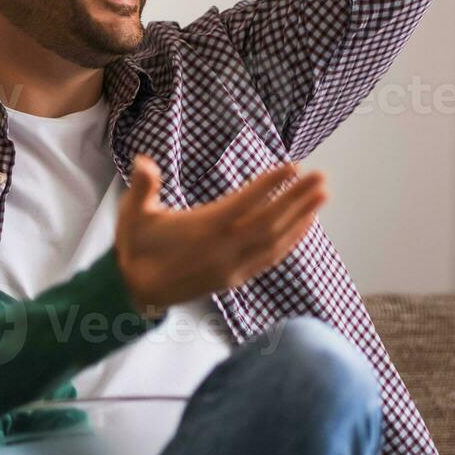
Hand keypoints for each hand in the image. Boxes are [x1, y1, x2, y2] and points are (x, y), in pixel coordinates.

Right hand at [114, 154, 326, 311]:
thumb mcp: (132, 215)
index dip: (270, 186)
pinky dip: (291, 241)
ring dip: (301, 218)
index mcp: (203, 230)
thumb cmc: (136, 247)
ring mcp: (232, 267)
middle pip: (270, 222)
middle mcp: (224, 250)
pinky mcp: (235, 278)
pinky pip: (270, 259)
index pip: (245, 204)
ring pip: (275, 242)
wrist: (136, 292)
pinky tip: (304, 226)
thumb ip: (142, 187)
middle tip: (321, 177)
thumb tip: (143, 162)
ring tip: (322, 196)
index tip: (293, 166)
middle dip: (297, 199)